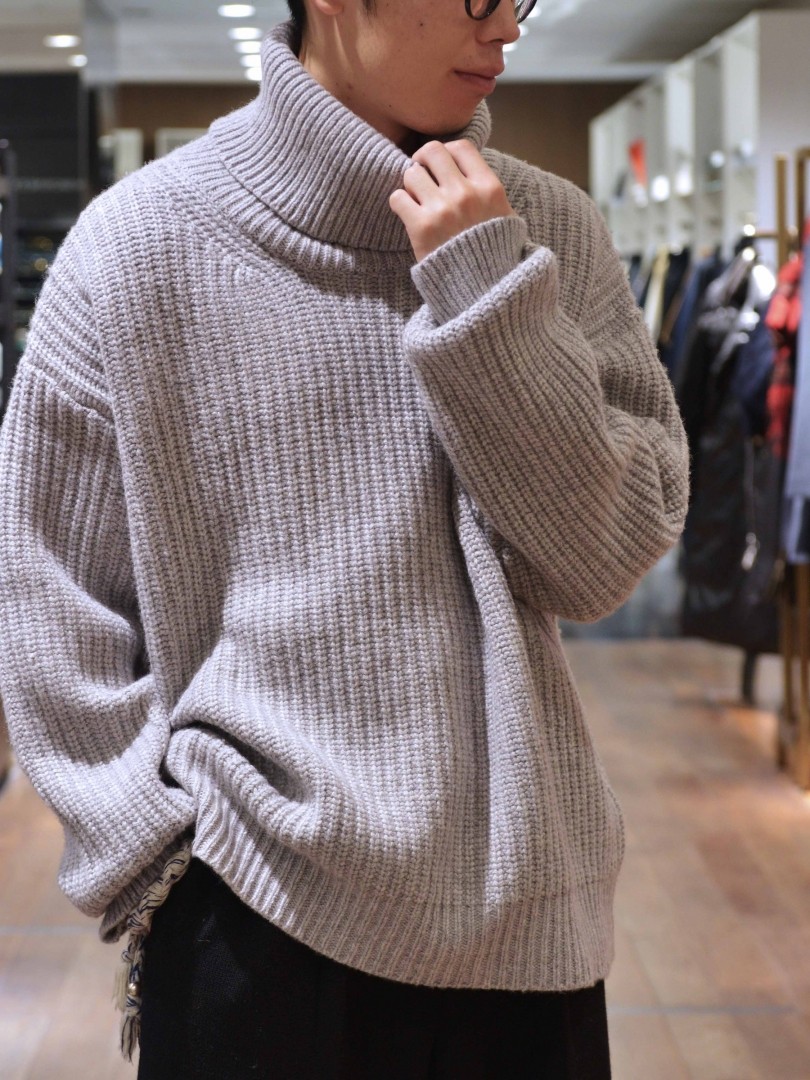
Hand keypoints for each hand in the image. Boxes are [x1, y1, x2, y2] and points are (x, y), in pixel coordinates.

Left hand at [389, 139, 517, 262]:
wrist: (482, 291)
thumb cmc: (495, 257)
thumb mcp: (506, 219)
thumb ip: (490, 192)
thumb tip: (469, 169)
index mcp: (489, 188)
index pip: (461, 147)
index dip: (446, 152)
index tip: (440, 165)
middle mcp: (466, 194)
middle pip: (432, 152)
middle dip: (423, 161)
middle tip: (421, 175)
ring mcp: (442, 209)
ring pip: (411, 174)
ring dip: (410, 185)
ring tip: (416, 200)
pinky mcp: (421, 227)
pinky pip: (397, 198)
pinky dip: (399, 204)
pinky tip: (408, 215)